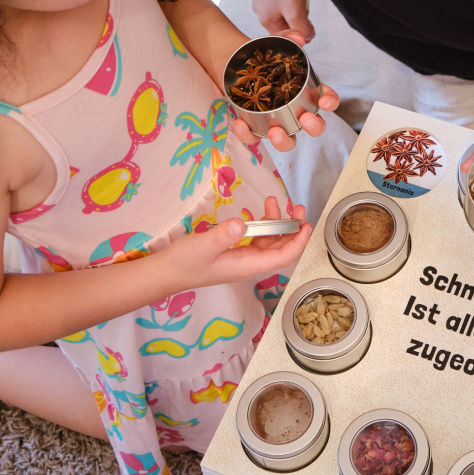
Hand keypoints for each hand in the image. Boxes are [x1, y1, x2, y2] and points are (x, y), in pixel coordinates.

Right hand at [167, 197, 310, 284]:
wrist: (167, 272)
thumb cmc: (185, 263)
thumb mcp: (203, 246)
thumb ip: (223, 236)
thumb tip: (241, 224)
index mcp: (248, 265)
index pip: (283, 256)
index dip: (298, 241)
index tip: (306, 224)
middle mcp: (250, 263)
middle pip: (281, 248)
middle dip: (292, 229)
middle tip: (297, 208)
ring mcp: (243, 258)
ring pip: (269, 242)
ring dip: (277, 224)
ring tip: (274, 202)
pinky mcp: (235, 252)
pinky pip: (256, 239)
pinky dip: (262, 225)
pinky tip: (258, 212)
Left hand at [230, 28, 338, 152]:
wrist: (234, 63)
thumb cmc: (262, 57)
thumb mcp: (275, 43)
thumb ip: (288, 37)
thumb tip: (298, 38)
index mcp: (306, 92)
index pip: (326, 100)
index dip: (330, 102)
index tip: (324, 101)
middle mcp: (294, 110)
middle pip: (313, 126)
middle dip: (315, 126)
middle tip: (306, 119)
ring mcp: (275, 121)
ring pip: (286, 140)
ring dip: (284, 141)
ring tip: (276, 132)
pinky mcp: (254, 126)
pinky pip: (254, 137)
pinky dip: (248, 134)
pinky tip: (241, 122)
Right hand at [253, 0, 313, 41]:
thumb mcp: (296, 13)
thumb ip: (303, 29)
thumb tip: (308, 37)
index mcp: (265, 21)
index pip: (283, 37)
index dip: (297, 36)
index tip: (308, 30)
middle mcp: (261, 11)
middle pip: (282, 23)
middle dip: (295, 21)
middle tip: (305, 13)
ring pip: (281, 10)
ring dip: (292, 9)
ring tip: (300, 0)